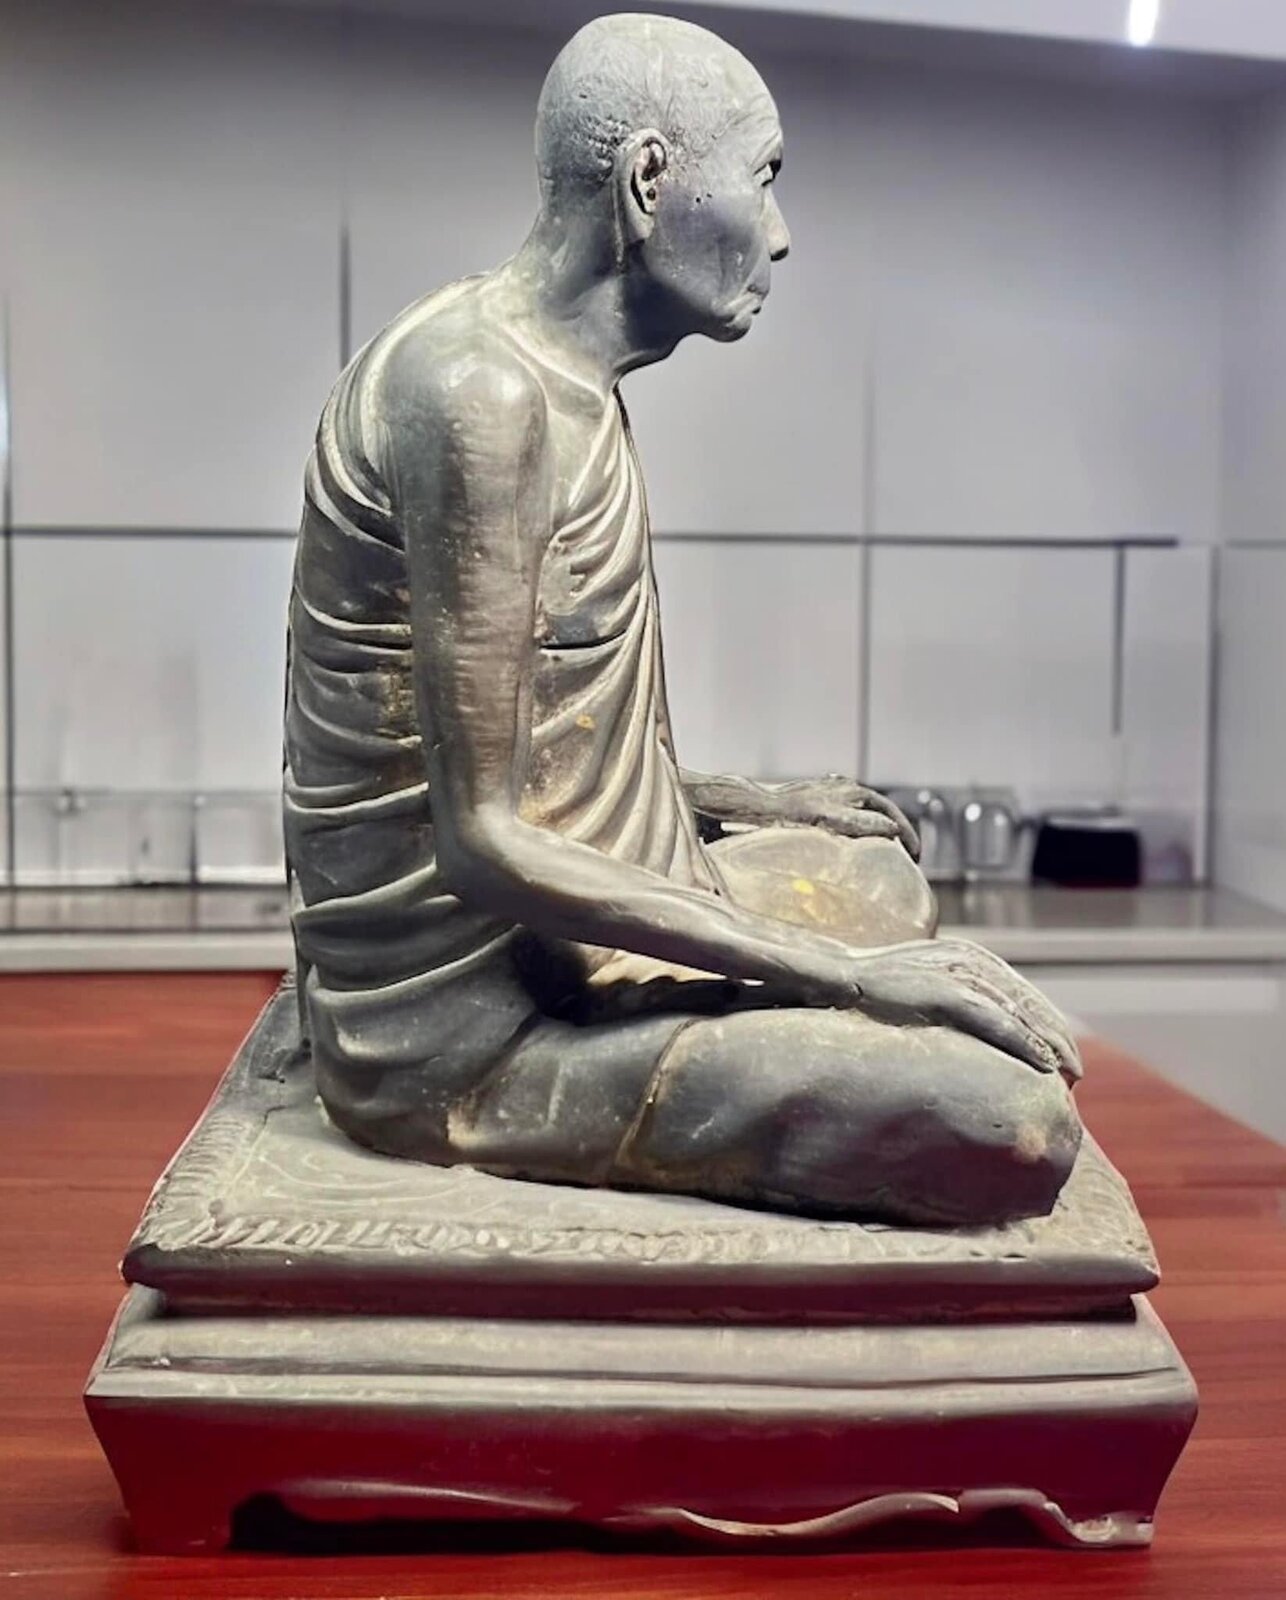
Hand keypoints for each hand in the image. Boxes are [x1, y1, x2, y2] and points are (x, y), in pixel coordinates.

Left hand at [772, 776, 919, 858]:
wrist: (762, 807)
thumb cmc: (795, 815)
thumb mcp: (835, 820)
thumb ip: (864, 823)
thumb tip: (892, 828)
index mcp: (855, 791)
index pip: (891, 813)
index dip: (907, 834)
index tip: (916, 856)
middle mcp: (845, 787)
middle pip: (881, 810)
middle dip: (897, 831)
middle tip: (908, 855)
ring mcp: (831, 792)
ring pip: (864, 810)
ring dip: (878, 826)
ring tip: (886, 847)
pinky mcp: (816, 799)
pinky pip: (846, 811)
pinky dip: (858, 823)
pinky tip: (855, 832)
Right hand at [850, 938, 1081, 1082]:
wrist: (833, 976)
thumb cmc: (869, 988)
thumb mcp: (916, 985)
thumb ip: (944, 997)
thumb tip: (960, 1029)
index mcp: (965, 957)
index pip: (1018, 993)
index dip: (1044, 1024)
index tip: (1061, 1054)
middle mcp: (968, 960)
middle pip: (1028, 1001)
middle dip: (1056, 1036)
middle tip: (1078, 1072)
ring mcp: (956, 974)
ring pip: (1020, 1012)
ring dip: (1049, 1043)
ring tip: (1070, 1074)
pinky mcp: (944, 992)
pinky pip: (996, 1021)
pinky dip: (1024, 1042)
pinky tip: (1042, 1064)